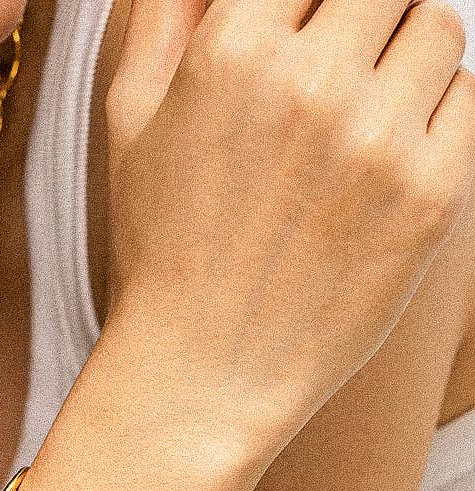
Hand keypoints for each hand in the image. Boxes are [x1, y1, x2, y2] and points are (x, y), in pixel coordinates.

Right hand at [104, 0, 474, 451]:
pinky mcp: (430, 199)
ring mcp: (379, 143)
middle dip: (363, 12)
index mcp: (233, 51)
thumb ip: (170, 12)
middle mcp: (313, 85)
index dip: (308, 0)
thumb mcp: (131, 121)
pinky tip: (389, 155)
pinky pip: (469, 100)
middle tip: (344, 58)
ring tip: (364, 111)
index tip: (311, 26)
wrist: (203, 373)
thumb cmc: (162, 251)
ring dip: (405, 53)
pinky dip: (437, 111)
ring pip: (437, 27)